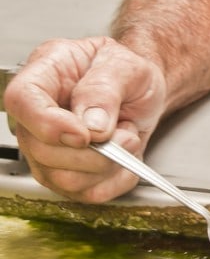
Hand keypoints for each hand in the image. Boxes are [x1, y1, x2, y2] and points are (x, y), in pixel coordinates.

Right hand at [3, 37, 166, 202]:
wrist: (138, 88)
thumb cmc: (122, 70)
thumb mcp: (123, 65)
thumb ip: (104, 89)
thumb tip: (92, 125)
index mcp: (43, 77)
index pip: (22, 102)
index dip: (49, 124)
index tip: (84, 135)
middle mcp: (37, 119)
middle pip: (43, 152)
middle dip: (95, 152)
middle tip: (126, 131)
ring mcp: (48, 151)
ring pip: (65, 179)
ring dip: (110, 163)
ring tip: (125, 136)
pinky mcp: (68, 175)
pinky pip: (90, 193)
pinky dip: (119, 178)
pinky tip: (125, 155)